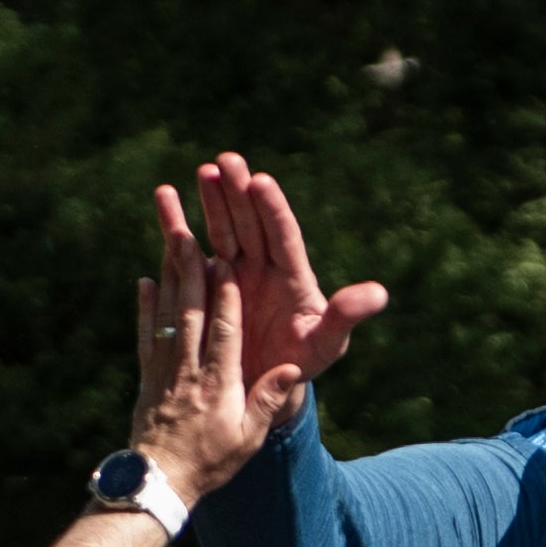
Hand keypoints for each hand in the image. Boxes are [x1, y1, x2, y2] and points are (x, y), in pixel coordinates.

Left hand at [129, 207, 269, 508]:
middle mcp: (188, 372)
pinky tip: (145, 280)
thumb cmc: (210, 463)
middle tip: (187, 234)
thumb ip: (267, 402)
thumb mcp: (247, 438)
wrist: (159, 483)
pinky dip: (146, 307)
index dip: (224, 297)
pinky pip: (147, 335)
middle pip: (191, 314)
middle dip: (190, 272)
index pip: (223, 333)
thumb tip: (293, 370)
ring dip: (169, 277)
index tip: (225, 262)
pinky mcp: (147, 376)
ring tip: (170, 241)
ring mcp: (164, 371)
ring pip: (168, 316)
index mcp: (218, 385)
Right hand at [191, 149, 386, 424]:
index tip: (261, 182)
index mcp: (292, 277)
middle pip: (251, 223)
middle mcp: (263, 267)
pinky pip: (190, 249)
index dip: (273, 210)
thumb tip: (380, 294)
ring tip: (205, 171)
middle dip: (240, 193)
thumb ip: (346, 316)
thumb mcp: (326, 343)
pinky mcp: (206, 281)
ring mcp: (233, 272)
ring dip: (214, 200)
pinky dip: (177, 224)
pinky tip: (165, 195)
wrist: (263, 384)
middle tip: (228, 161)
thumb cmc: (300, 363)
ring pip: (223, 228)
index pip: (283, 236)